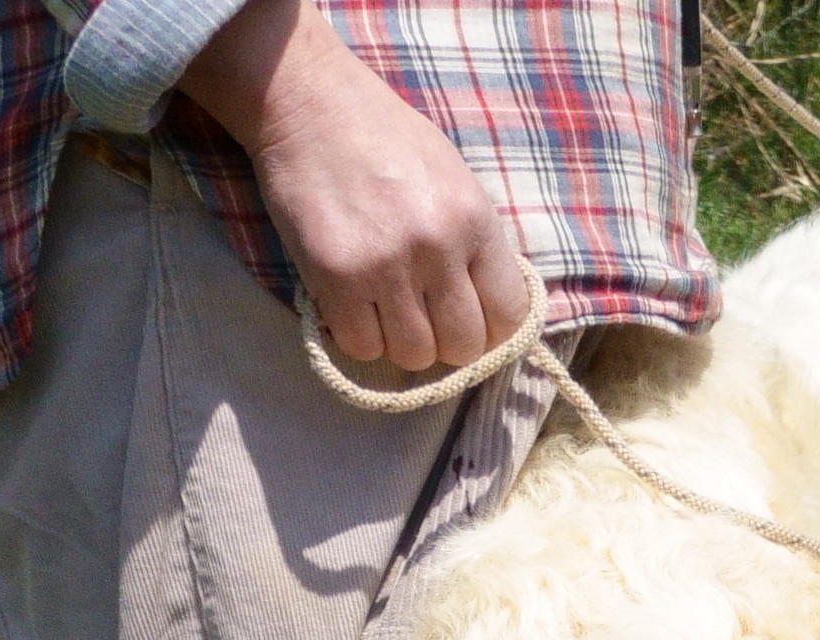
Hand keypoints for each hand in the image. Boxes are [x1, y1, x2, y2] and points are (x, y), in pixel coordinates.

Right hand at [179, 0, 534, 375]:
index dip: (492, 333)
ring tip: (386, 311)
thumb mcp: (452, 178)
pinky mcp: (335, 277)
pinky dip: (360, 338)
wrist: (312, 104)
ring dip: (401, 344)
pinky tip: (354, 307)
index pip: (508, 314)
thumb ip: (474, 243)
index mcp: (474, 219)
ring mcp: (385, 265)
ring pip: (413, 354)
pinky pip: (361, 347)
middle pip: (462, 345)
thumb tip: (489, 310)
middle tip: (425, 322)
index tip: (472, 326)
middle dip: (447, 344)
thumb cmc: (384, 138)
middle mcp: (437, 246)